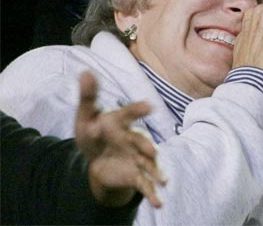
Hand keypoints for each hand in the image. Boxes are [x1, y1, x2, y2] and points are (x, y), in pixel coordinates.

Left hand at [75, 71, 165, 208]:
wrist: (98, 159)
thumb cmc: (94, 134)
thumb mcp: (86, 116)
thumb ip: (89, 96)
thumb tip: (85, 72)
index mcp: (119, 123)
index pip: (127, 115)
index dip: (137, 111)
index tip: (148, 107)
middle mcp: (131, 138)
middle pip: (140, 141)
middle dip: (146, 146)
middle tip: (151, 152)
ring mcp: (136, 157)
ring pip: (148, 163)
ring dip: (156, 172)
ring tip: (163, 181)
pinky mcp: (135, 174)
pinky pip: (145, 184)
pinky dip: (152, 193)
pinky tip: (159, 203)